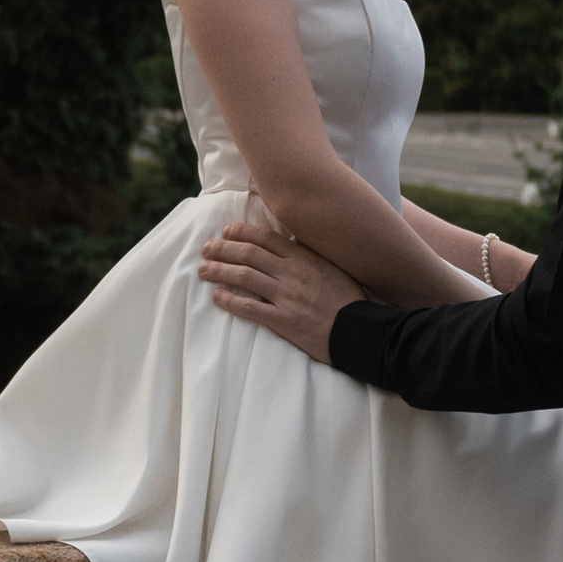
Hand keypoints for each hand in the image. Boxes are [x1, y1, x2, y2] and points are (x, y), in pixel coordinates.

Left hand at [198, 217, 365, 362]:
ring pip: (244, 277)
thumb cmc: (350, 300)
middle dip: (223, 249)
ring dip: (219, 271)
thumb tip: (294, 244)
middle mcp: (292, 273)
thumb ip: (312, 256)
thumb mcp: (335, 268)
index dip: (242, 232)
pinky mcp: (283, 320)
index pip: (266, 238)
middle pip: (249, 254)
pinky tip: (217, 297)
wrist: (360, 330)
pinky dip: (230, 301)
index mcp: (305, 258)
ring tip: (203, 270)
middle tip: (206, 249)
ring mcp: (286, 296)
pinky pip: (249, 308)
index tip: (226, 231)